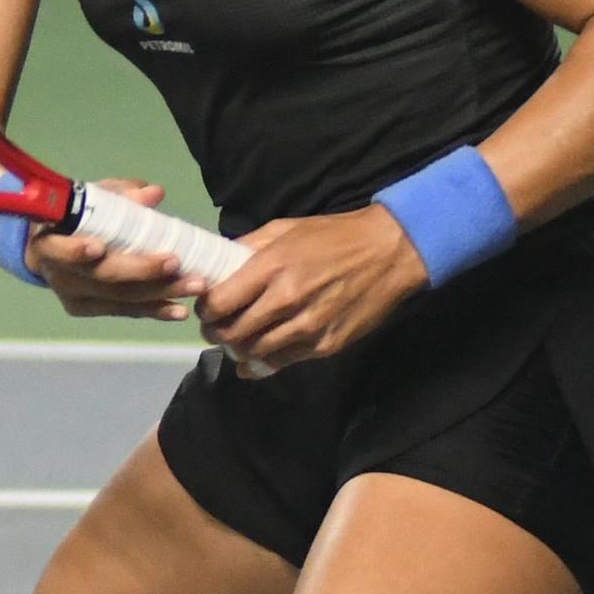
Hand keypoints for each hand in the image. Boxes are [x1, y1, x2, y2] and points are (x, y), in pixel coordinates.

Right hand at [22, 179, 205, 323]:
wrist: (51, 247)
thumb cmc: (75, 216)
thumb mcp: (92, 198)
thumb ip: (119, 194)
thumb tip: (153, 193)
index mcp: (48, 243)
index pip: (57, 250)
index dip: (75, 251)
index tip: (99, 247)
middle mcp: (59, 275)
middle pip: (101, 277)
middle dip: (141, 271)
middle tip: (175, 263)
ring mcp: (75, 298)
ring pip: (120, 298)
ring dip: (160, 293)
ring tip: (193, 285)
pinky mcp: (92, 310)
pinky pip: (126, 311)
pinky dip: (155, 310)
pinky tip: (179, 310)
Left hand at [193, 204, 427, 371]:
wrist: (388, 253)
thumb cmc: (332, 236)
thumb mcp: (284, 229)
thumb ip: (248, 248)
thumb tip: (217, 264)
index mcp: (270, 267)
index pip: (218, 303)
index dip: (205, 310)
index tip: (206, 308)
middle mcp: (286, 300)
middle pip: (232, 332)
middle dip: (216, 332)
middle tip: (214, 328)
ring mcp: (307, 327)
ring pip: (254, 352)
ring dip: (238, 349)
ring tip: (235, 340)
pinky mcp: (325, 345)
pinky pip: (282, 362)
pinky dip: (261, 364)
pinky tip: (253, 359)